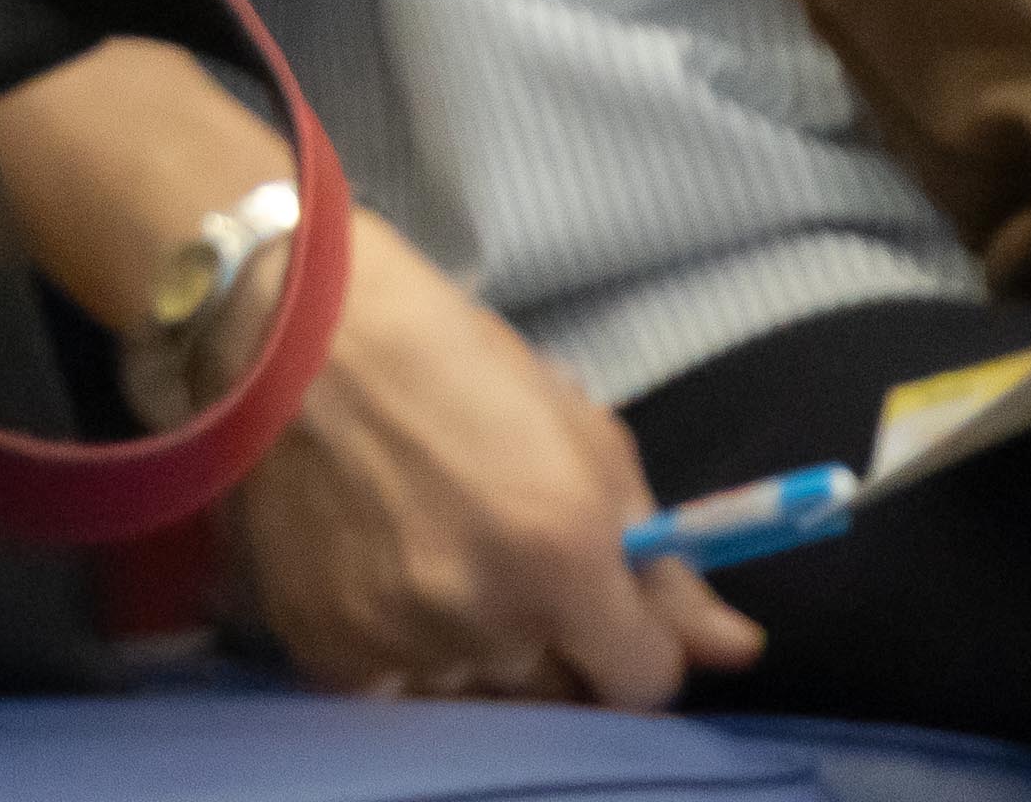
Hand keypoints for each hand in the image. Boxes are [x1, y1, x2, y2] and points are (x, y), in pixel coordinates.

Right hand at [234, 222, 759, 711]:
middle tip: (520, 573)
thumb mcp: (584, 442)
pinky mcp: (326, 648)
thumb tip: (738, 651)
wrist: (292, 331)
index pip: (644, 681)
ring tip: (446, 567)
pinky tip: (394, 590)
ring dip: (483, 652)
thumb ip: (664, 563)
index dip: (637, 645)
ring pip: (481, 700)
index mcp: (562, 553)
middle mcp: (485, 615)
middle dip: (560, 648)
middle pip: (562, 697)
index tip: (611, 610)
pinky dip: (409, 658)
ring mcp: (399, 639)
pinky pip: (400, 696)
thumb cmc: (453, 363)